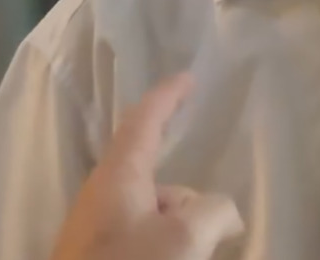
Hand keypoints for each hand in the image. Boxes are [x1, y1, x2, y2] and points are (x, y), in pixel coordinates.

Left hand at [50, 73, 243, 259]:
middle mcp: (102, 196)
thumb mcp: (184, 239)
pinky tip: (180, 259)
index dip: (168, 94)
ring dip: (177, 227)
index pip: (144, 118)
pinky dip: (164, 246)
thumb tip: (223, 210)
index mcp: (118, 174)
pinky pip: (139, 238)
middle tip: (215, 218)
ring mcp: (95, 232)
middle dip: (186, 193)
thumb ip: (213, 210)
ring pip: (149, 214)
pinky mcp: (97, 258)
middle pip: (152, 174)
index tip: (189, 78)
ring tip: (199, 253)